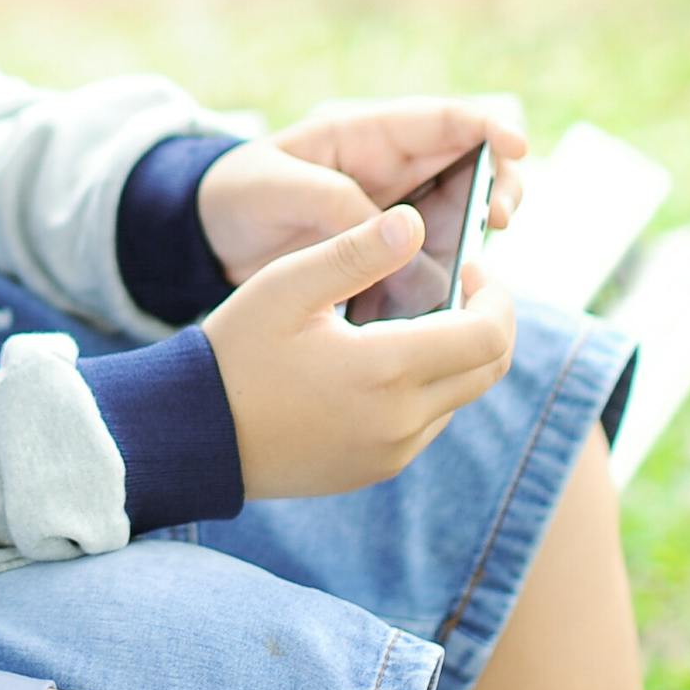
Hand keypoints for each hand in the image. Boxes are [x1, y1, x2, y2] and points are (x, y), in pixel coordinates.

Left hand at [199, 100, 527, 311]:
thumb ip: (334, 204)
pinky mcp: (392, 259)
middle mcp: (397, 171)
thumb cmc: (237, 194)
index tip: (516, 147)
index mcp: (368, 134)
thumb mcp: (274, 187)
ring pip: (464, 220)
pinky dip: (449, 279)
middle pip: (474, 169)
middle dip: (499, 186)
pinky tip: (447, 298)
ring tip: (476, 262)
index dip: (489, 127)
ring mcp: (399, 216)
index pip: (445, 120)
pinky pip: (436, 264)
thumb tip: (398, 239)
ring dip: (478, 239)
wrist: (208, 240)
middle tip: (497, 217)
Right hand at [201, 205, 519, 499]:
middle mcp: (401, 421)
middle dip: (488, 319)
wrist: (194, 435)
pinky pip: (429, 423)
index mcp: (386, 369)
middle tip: (457, 283)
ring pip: (462, 396)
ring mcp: (392, 452)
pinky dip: (429, 387)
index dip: (496, 295)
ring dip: (458, 354)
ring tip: (414, 317)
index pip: (489, 335)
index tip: (470, 264)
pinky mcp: (377, 468)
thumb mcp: (288, 285)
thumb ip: (356, 252)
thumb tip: (416, 220)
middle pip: (489, 368)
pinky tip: (384, 359)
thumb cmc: (236, 351)